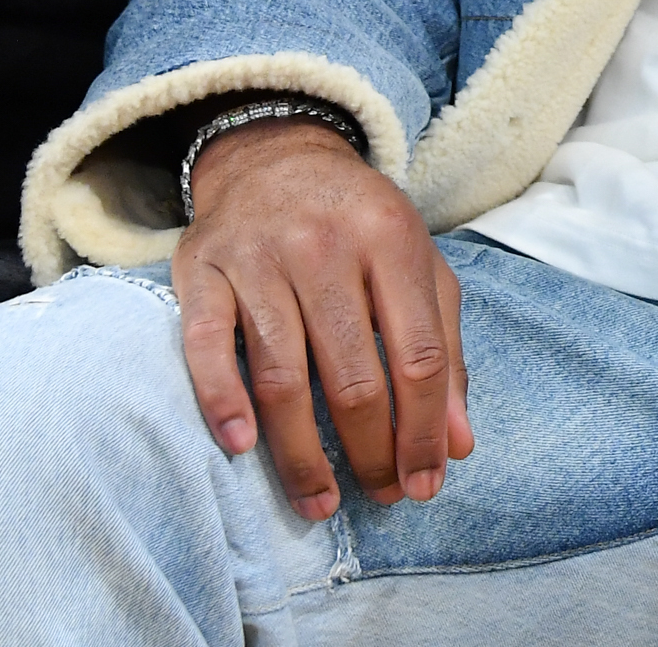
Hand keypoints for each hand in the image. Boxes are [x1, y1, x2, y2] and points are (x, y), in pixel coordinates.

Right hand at [174, 118, 474, 518]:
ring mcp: (259, 256)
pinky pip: (206, 345)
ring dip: (300, 453)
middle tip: (378, 496)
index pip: (419, 355)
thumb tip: (456, 446)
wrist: (275, 156)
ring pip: (281, 374)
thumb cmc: (359, 227)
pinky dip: (221, 400)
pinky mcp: (201, 269)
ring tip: (318, 502)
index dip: (424, 430)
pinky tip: (242, 447)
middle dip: (369, 451)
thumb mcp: (419, 268)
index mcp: (392, 240)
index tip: (425, 483)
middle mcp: (325, 245)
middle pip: (353, 374)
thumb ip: (446, 352)